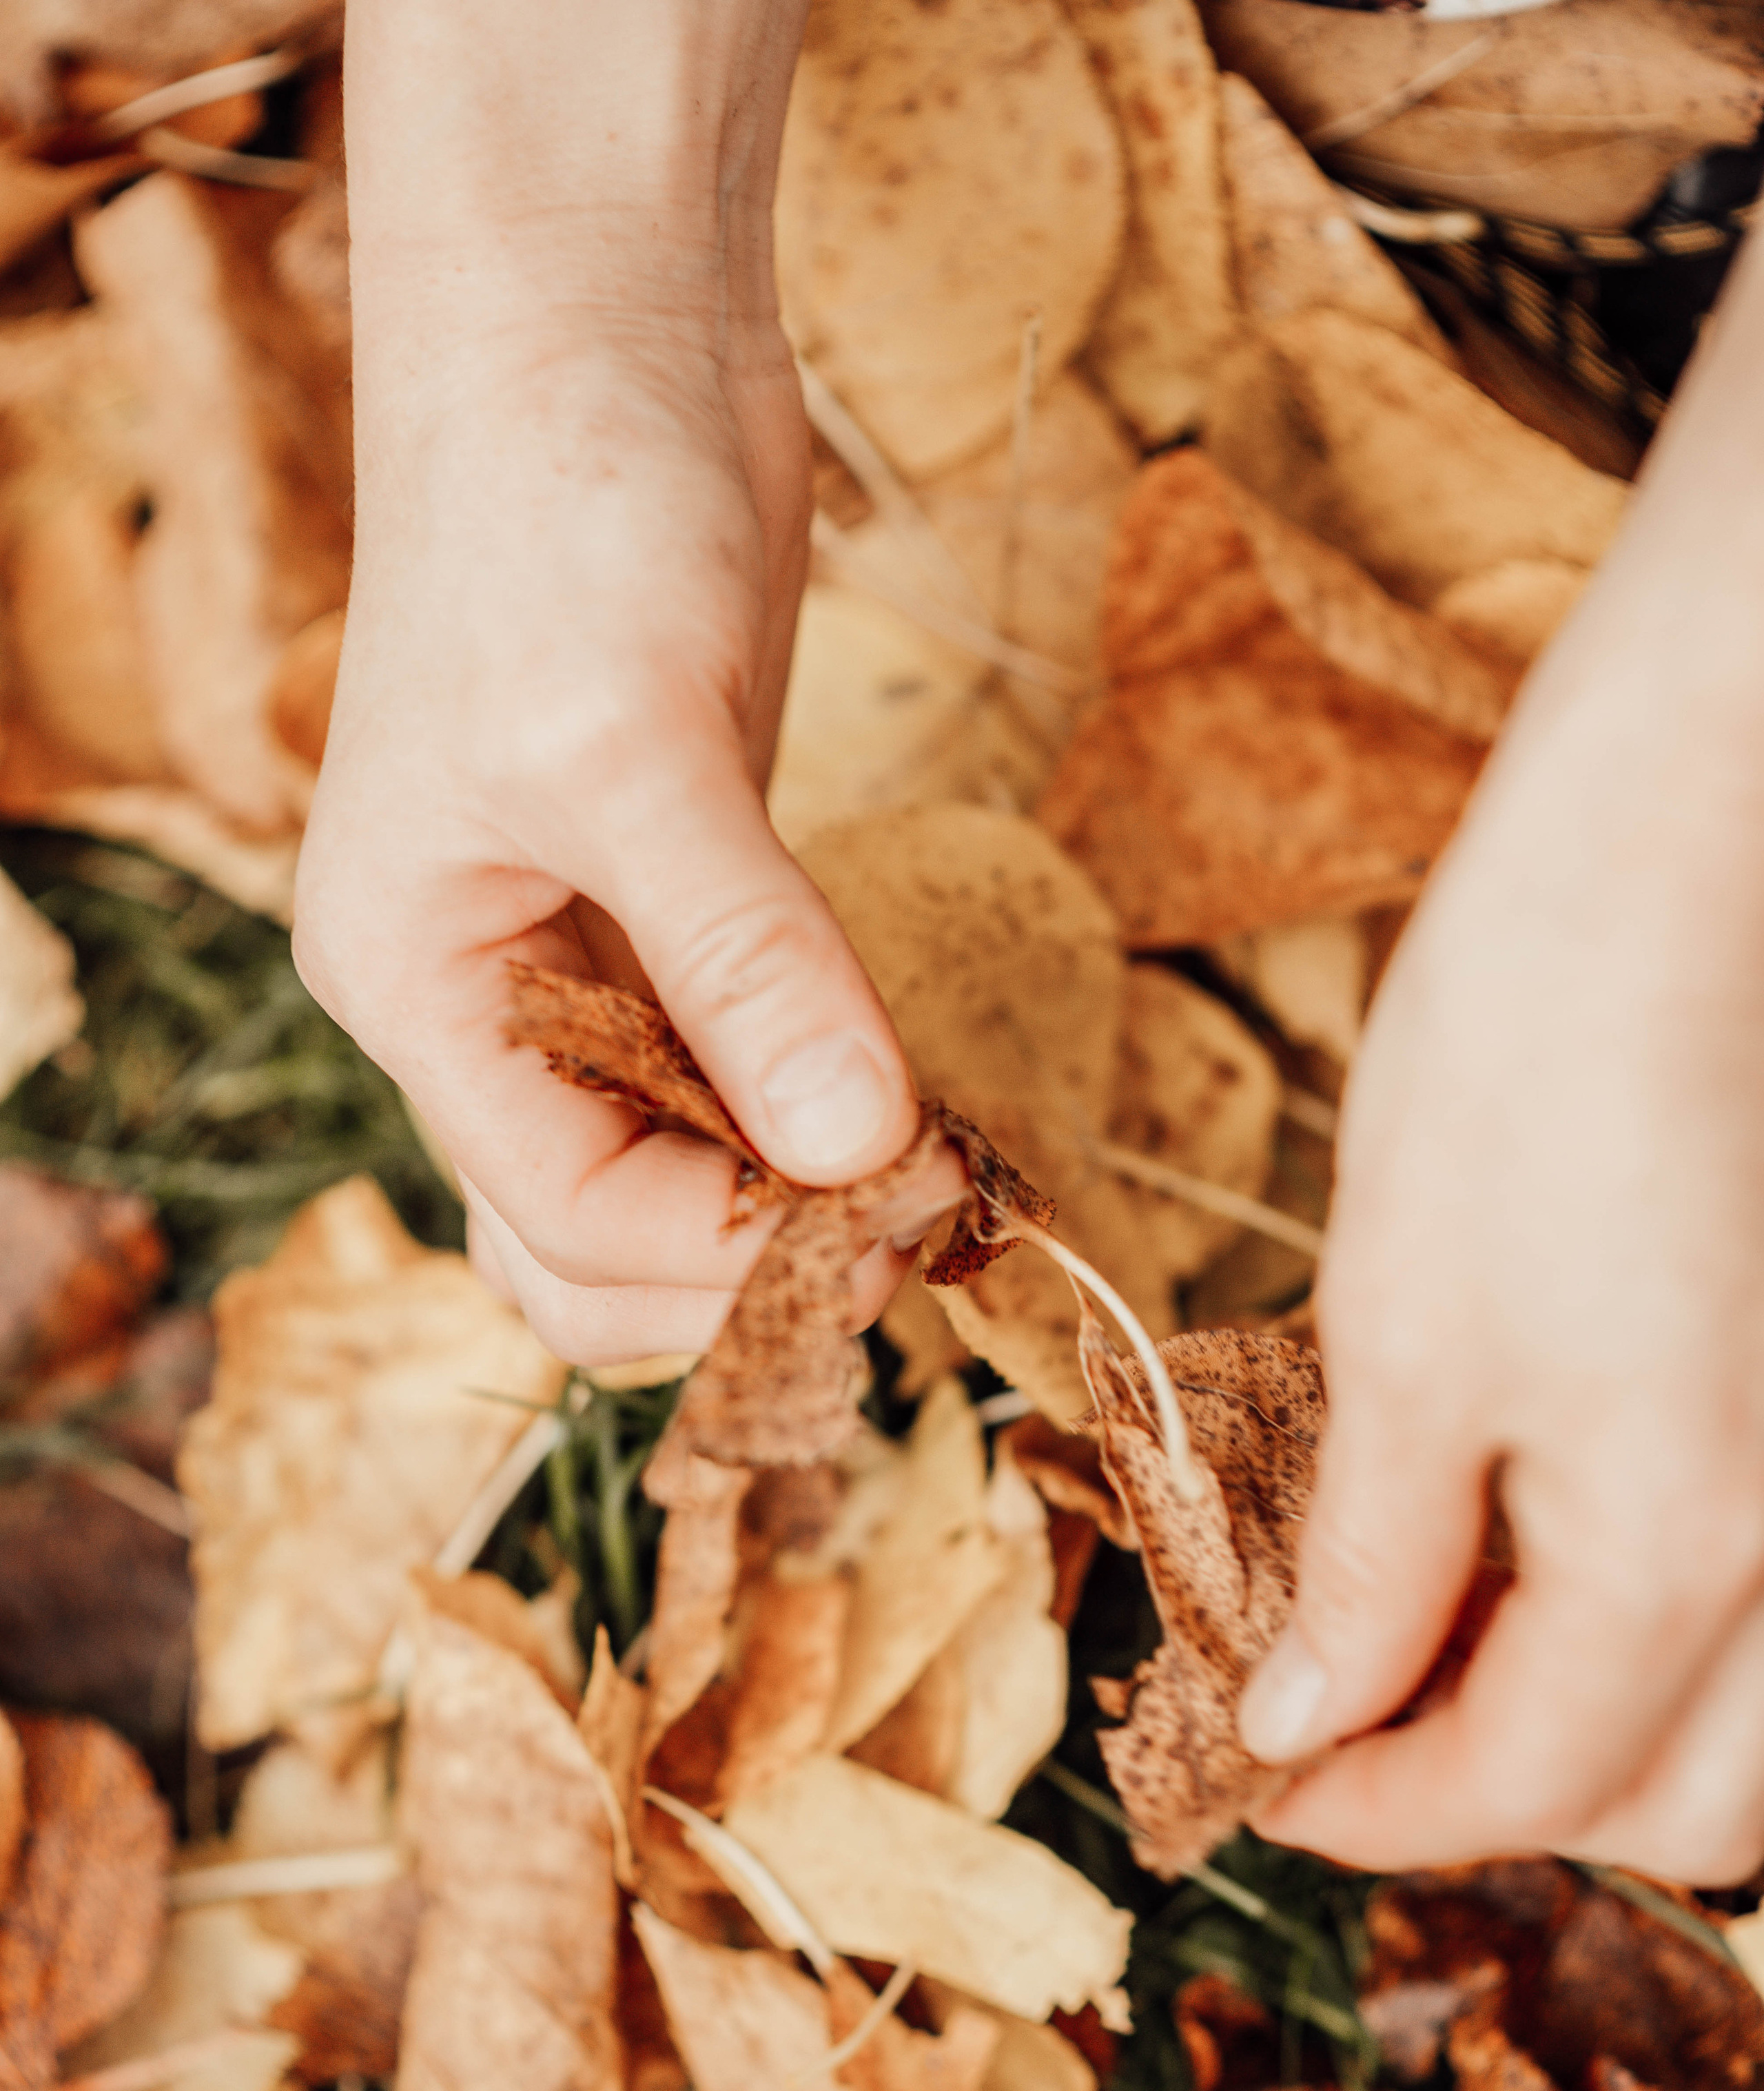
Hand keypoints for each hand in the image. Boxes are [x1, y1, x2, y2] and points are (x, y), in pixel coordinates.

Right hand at [292, 0, 958, 1367]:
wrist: (600, 332)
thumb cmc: (564, 508)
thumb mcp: (638, 745)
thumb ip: (743, 961)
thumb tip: (852, 1156)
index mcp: (417, 984)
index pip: (565, 1218)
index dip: (726, 1255)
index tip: (894, 1219)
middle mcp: (481, 999)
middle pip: (592, 1244)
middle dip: (741, 1270)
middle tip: (912, 1233)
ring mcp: (574, 960)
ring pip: (664, 1179)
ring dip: (781, 1213)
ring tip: (923, 1186)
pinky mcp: (673, 910)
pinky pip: (731, 1079)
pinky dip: (809, 1118)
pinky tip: (906, 1106)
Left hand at [1239, 237, 1763, 1886]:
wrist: (1684, 858)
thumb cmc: (1529, 1066)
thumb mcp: (1405, 1334)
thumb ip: (1374, 1562)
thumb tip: (1312, 1723)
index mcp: (1682, 1550)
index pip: (1528, 1783)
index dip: (1377, 1811)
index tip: (1261, 1783)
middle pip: (1683, 1807)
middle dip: (1505, 1796)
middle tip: (1349, 1721)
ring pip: (1747, 1729)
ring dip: (1599, 1735)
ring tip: (1439, 1646)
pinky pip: (1758, 1600)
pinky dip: (1656, 1634)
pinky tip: (1536, 1550)